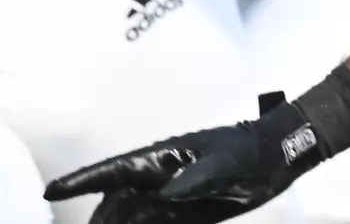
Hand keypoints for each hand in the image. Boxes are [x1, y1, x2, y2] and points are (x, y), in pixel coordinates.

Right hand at [45, 82, 349, 223]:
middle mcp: (160, 177)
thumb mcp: (226, 159)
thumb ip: (196, 176)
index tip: (54, 190)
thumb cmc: (252, 149)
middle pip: (116, 200)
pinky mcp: (185, 212)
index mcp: (163, 158)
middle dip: (99, 217)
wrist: (278, 157)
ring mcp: (170, 195)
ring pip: (131, 216)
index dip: (83, 181)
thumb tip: (167, 192)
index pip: (114, 170)